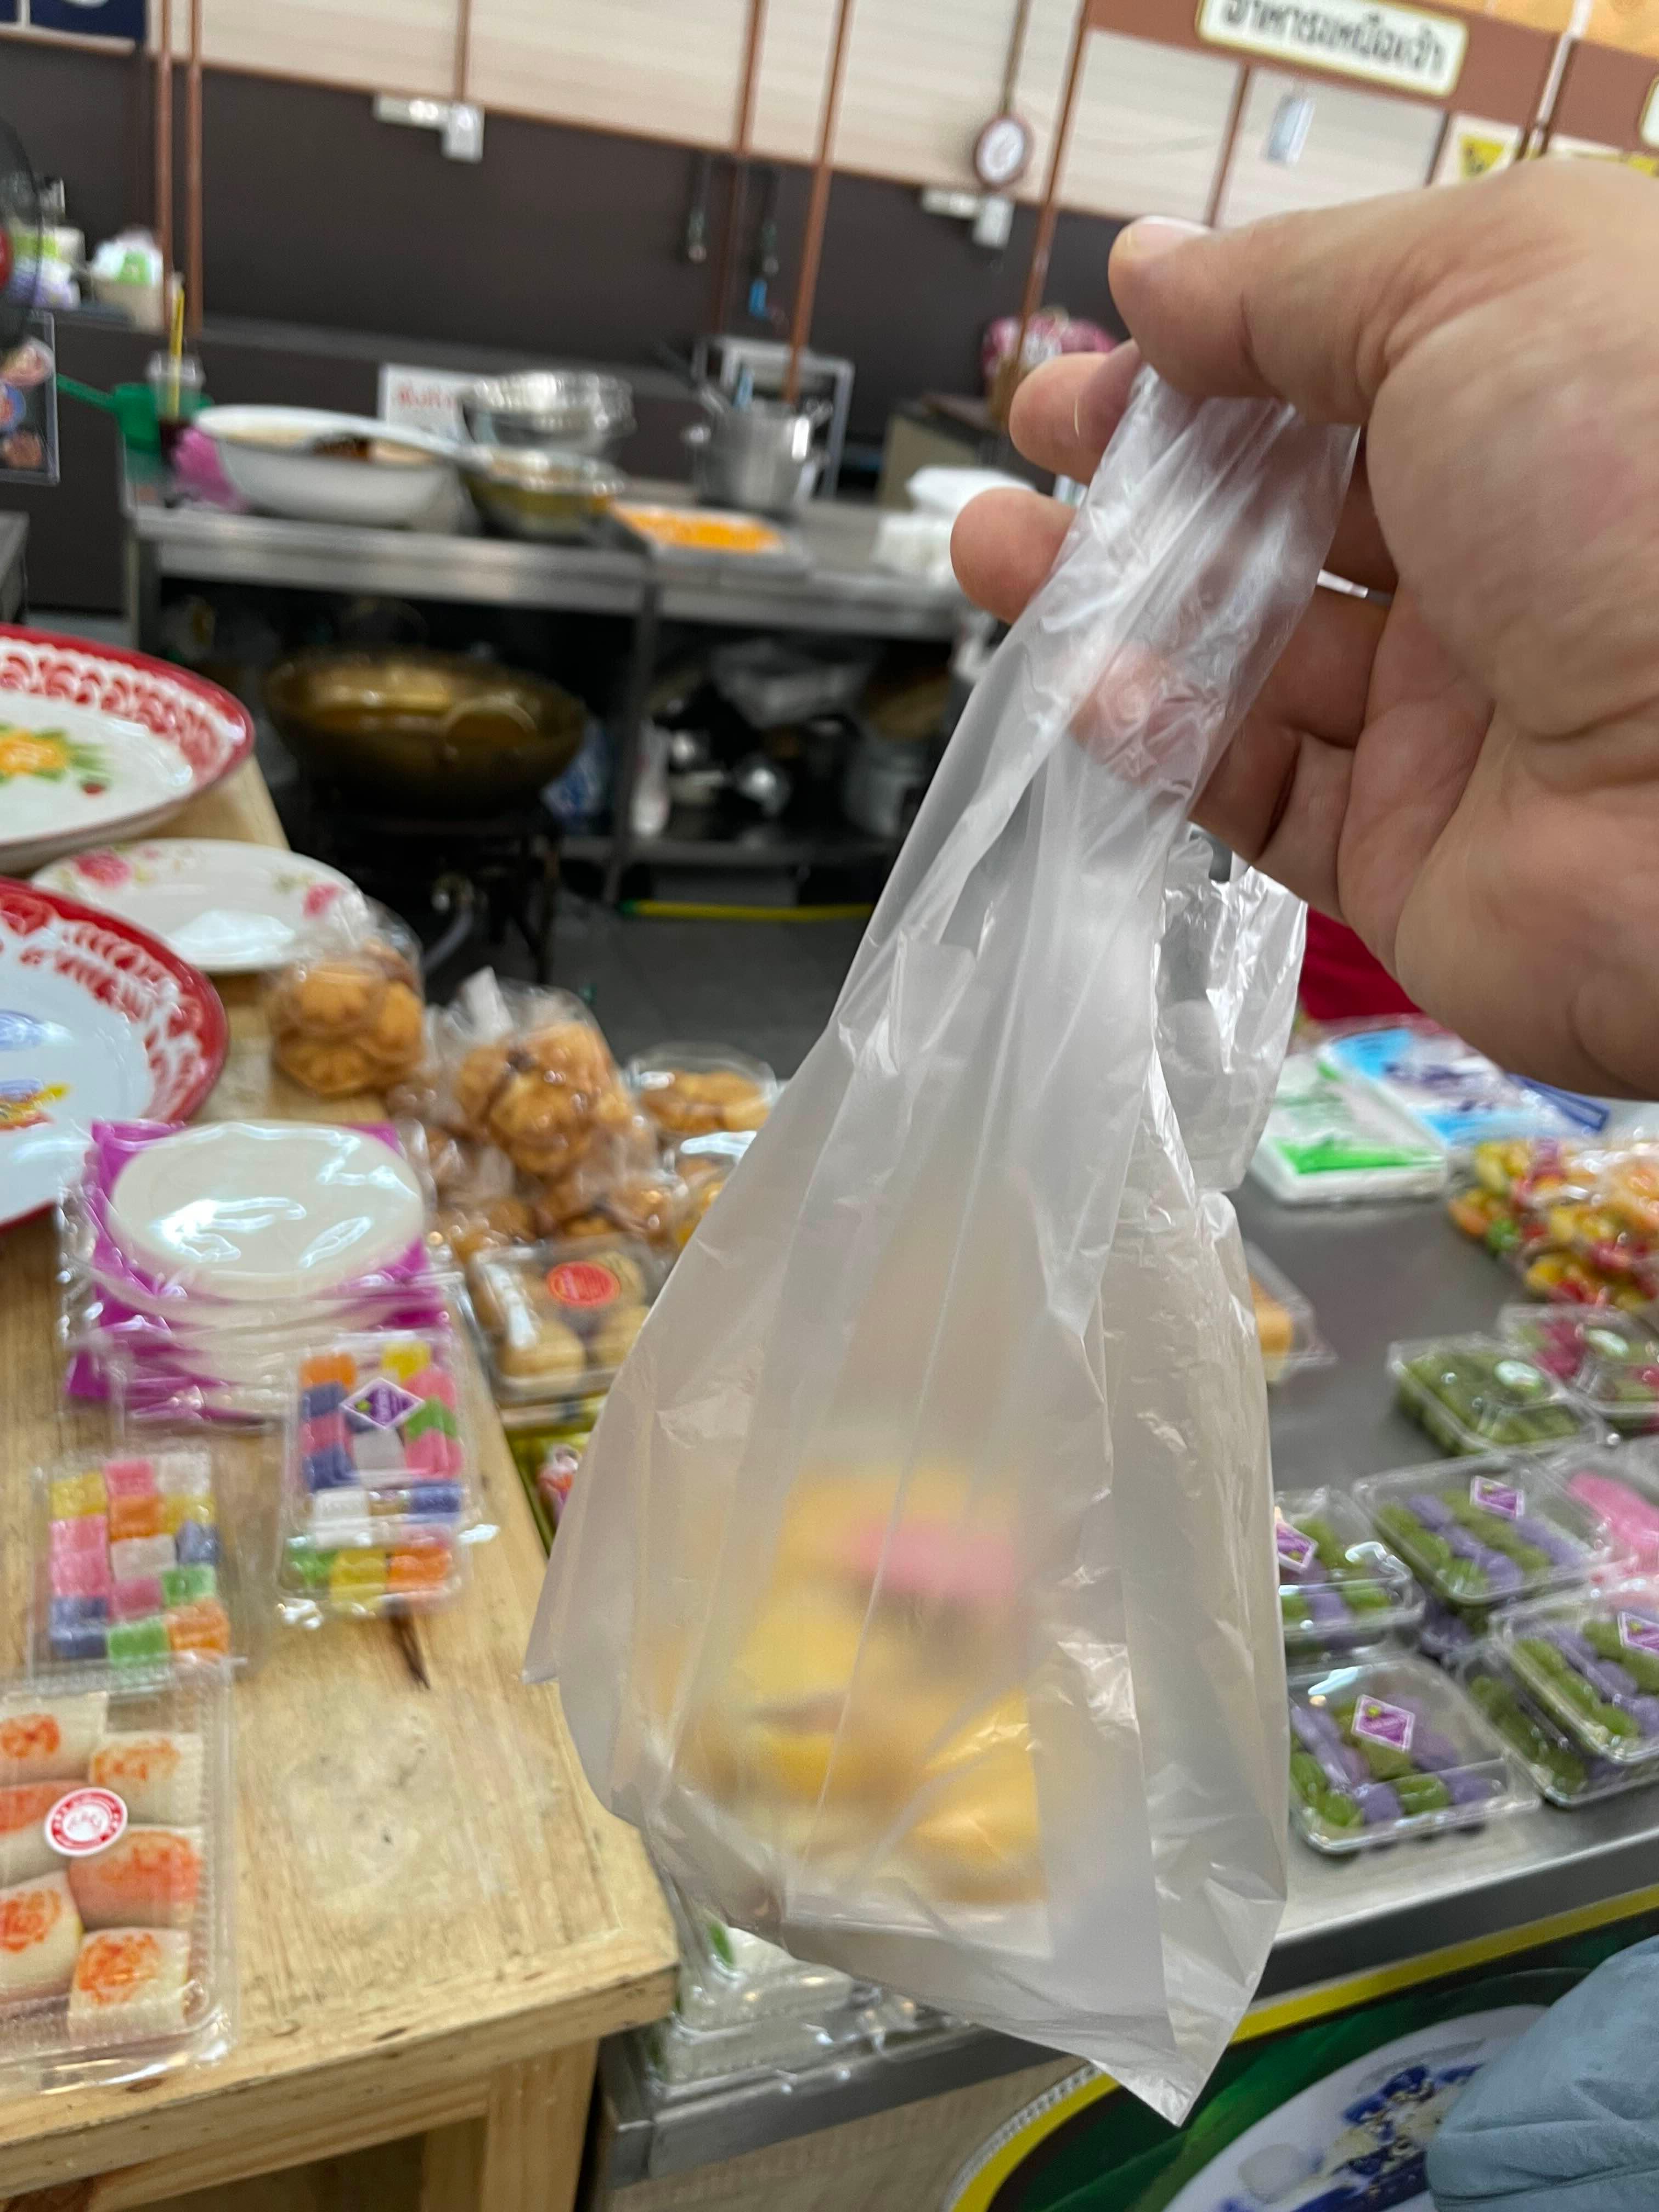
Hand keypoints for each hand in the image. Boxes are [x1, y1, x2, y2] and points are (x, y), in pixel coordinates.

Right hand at [952, 164, 1658, 1098]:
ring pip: (1250, 657)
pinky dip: (1166, 745)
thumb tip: (1162, 275)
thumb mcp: (1482, 292)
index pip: (1351, 374)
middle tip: (1037, 454)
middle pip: (1286, 517)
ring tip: (999, 555)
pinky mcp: (1411, 856)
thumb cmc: (1651, 506)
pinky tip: (1092, 690)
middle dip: (1145, 479)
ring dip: (1113, 605)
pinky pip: (1260, 795)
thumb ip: (1302, 283)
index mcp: (1549, 413)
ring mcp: (1459, 721)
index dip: (1217, 357)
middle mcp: (1512, 566)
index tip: (1106, 350)